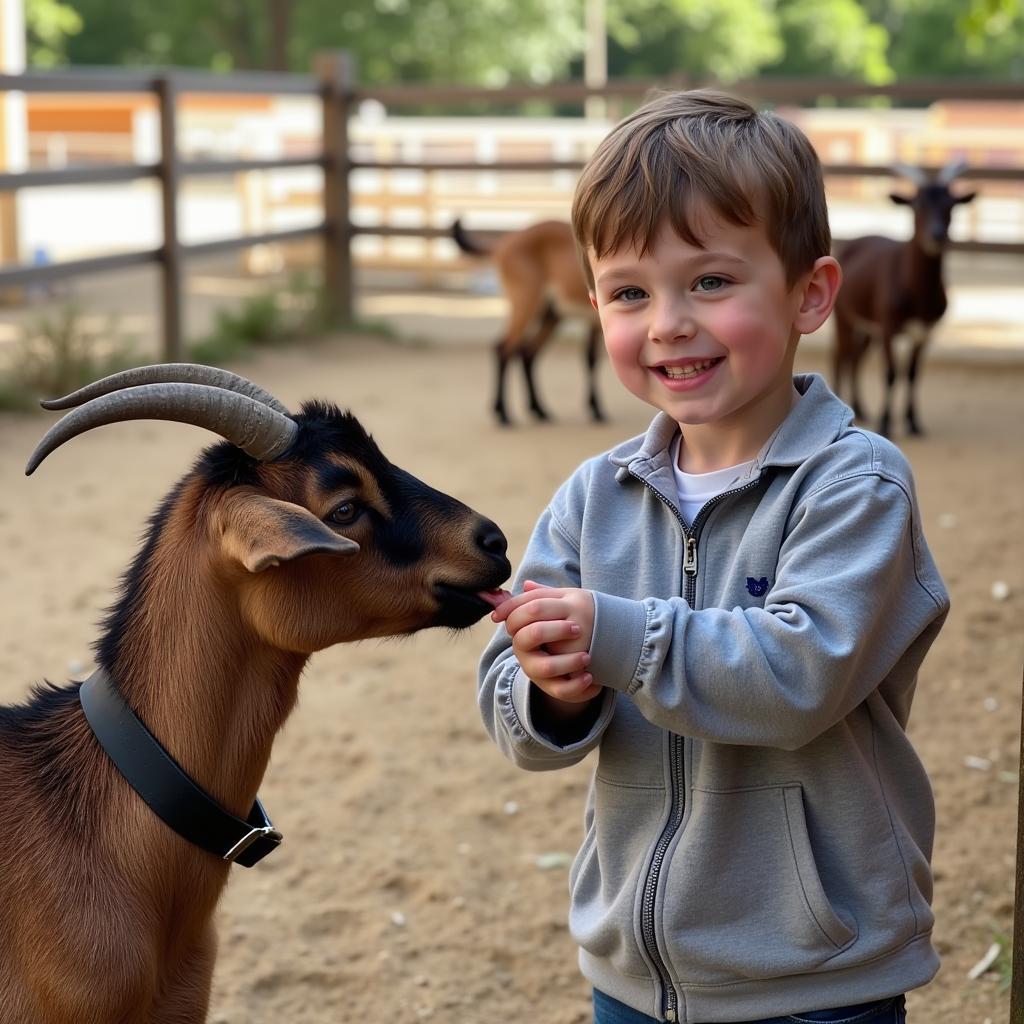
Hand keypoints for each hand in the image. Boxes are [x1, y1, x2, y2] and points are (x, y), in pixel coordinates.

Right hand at [492, 581, 600, 705]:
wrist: (571, 664)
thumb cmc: (559, 633)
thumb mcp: (552, 614)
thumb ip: (541, 599)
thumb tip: (527, 583)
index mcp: (521, 631)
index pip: (518, 617)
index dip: (538, 611)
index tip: (567, 611)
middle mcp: (524, 652)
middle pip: (530, 636)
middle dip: (555, 630)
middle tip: (579, 629)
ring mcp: (537, 672)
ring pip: (546, 667)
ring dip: (569, 660)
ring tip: (588, 656)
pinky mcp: (553, 689)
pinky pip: (561, 690)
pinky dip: (577, 685)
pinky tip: (590, 676)